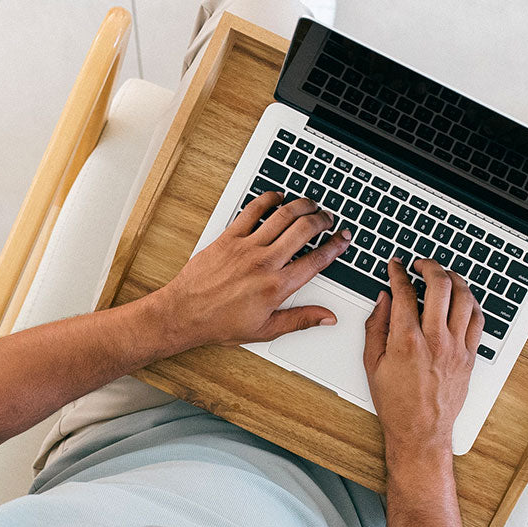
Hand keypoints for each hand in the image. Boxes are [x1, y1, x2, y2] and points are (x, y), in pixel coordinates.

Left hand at [156, 191, 351, 347]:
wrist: (185, 313)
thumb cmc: (220, 323)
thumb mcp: (265, 329)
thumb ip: (300, 319)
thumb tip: (326, 318)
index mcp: (277, 287)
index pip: (316, 260)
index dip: (335, 247)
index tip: (343, 239)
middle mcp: (264, 263)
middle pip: (304, 230)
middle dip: (322, 220)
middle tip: (328, 218)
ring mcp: (246, 247)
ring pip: (282, 216)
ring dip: (301, 206)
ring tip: (310, 204)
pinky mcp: (228, 238)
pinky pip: (252, 210)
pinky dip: (268, 200)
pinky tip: (277, 197)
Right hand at [363, 258, 483, 462]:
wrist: (421, 431)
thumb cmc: (396, 404)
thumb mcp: (373, 364)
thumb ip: (376, 327)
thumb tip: (383, 301)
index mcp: (406, 341)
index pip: (404, 292)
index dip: (398, 272)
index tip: (396, 266)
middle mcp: (435, 340)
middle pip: (440, 286)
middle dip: (429, 266)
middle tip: (421, 264)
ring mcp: (456, 348)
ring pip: (464, 298)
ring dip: (454, 279)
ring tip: (444, 275)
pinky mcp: (469, 356)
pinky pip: (478, 319)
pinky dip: (471, 302)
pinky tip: (463, 298)